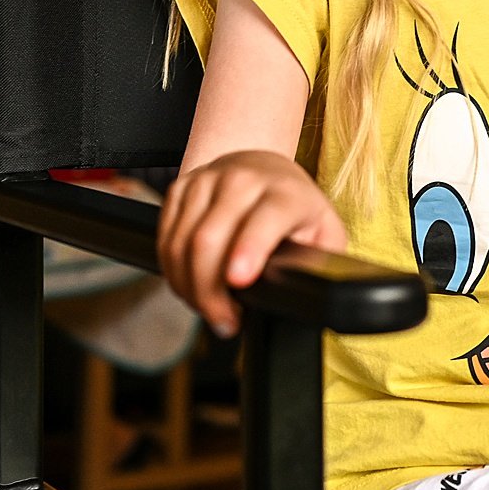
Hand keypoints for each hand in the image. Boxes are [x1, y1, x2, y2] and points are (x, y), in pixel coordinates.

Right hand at [156, 149, 346, 336]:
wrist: (261, 167)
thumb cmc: (294, 208)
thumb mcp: (323, 230)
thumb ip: (320, 260)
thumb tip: (311, 292)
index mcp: (285, 192)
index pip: (264, 218)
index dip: (249, 248)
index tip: (239, 280)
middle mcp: (243, 179)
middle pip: (209, 239)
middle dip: (210, 292)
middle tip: (224, 322)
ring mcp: (207, 180)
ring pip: (181, 242)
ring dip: (188, 287)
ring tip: (208, 307)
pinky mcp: (180, 186)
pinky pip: (165, 237)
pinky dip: (172, 270)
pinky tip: (190, 285)